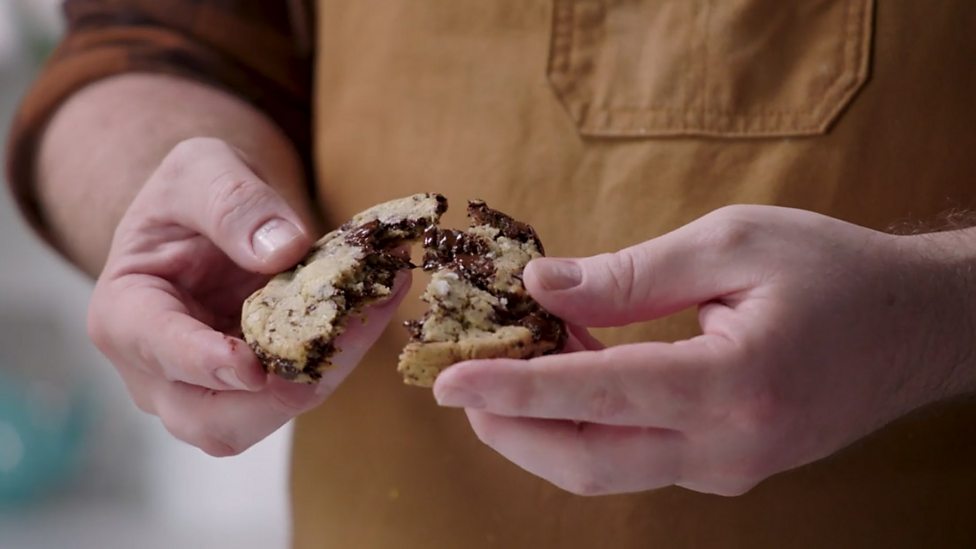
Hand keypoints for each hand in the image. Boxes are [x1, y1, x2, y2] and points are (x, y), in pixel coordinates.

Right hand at [88, 138, 405, 455]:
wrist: (215, 211)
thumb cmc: (194, 190)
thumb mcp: (202, 169)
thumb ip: (232, 202)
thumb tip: (282, 250)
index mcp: (126, 313)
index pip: (157, 351)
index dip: (205, 364)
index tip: (252, 366)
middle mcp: (160, 369)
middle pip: (213, 419)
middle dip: (283, 391)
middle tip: (350, 333)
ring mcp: (207, 388)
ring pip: (263, 418)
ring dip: (327, 373)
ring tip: (377, 302)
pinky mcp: (256, 387)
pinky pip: (299, 390)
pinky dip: (342, 356)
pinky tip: (380, 301)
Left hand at [433, 206, 971, 495]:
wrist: (915, 329)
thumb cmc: (835, 272)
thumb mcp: (734, 244)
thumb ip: (632, 273)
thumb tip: (543, 288)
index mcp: (735, 385)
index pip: (598, 397)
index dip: (515, 390)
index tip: (448, 381)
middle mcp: (729, 448)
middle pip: (587, 462)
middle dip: (509, 427)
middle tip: (461, 380)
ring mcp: (729, 469)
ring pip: (605, 469)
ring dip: (542, 425)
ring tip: (513, 363)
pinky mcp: (727, 467)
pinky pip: (635, 457)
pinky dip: (585, 424)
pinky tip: (571, 372)